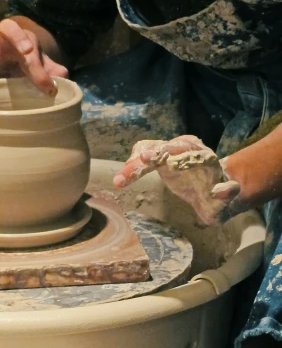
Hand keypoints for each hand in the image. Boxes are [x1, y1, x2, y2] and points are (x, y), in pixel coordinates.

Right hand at [0, 18, 67, 95]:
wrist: (6, 81)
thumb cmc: (22, 75)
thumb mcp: (38, 73)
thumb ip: (50, 72)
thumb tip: (62, 75)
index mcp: (20, 42)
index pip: (24, 35)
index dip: (25, 42)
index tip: (29, 55)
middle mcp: (1, 42)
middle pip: (4, 25)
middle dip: (11, 37)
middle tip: (20, 52)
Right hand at [113, 135, 241, 225]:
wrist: (212, 190)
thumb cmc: (219, 197)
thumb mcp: (227, 200)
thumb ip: (228, 195)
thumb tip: (223, 190)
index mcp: (203, 157)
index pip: (188, 149)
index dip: (172, 152)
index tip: (156, 158)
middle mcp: (186, 148)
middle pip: (164, 147)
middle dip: (148, 156)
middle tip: (134, 165)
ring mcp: (170, 151)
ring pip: (149, 149)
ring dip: (134, 163)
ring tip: (120, 180)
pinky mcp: (159, 157)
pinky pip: (142, 156)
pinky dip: (131, 166)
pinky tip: (121, 180)